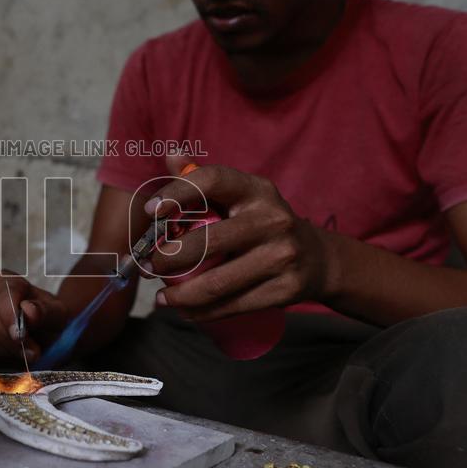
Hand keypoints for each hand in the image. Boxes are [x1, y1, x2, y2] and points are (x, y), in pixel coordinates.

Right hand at [0, 271, 69, 367]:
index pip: (2, 293)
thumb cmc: (50, 322)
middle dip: (6, 338)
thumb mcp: (58, 316)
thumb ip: (46, 312)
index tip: (20, 336)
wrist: (46, 338)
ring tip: (22, 357)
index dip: (9, 315)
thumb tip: (29, 310)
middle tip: (31, 353)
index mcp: (7, 282)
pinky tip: (3, 362)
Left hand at [142, 163, 332, 321]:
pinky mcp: (286, 289)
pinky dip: (202, 312)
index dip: (178, 193)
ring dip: (180, 295)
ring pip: (217, 283)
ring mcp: (282, 256)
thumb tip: (170, 155)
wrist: (317, 259)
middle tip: (149, 267)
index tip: (150, 211)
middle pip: (208, 242)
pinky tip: (185, 310)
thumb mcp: (241, 196)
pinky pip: (233, 305)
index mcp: (256, 190)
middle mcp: (273, 219)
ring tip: (161, 297)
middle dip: (168, 259)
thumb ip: (203, 179)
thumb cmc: (261, 223)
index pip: (213, 181)